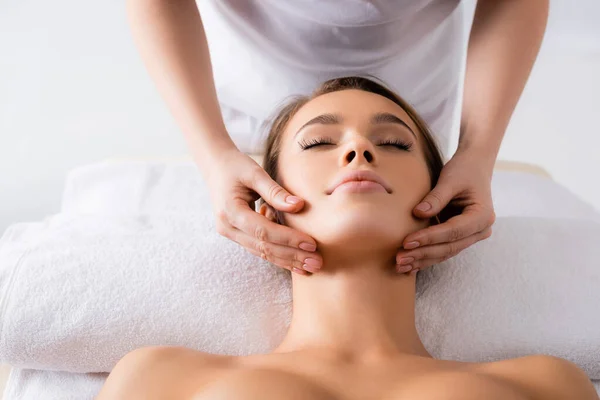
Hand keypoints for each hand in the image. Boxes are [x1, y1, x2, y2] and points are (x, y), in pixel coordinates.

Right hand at [204, 149, 321, 275]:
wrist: (216, 167)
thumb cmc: (236, 166)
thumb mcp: (255, 173)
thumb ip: (275, 191)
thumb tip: (300, 206)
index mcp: (231, 211)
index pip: (263, 230)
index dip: (288, 239)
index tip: (311, 243)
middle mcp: (228, 227)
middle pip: (263, 247)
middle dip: (292, 256)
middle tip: (317, 262)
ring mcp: (231, 234)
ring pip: (262, 253)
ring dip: (287, 261)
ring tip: (311, 267)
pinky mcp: (237, 235)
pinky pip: (259, 249)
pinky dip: (279, 257)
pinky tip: (296, 263)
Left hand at [395, 149, 495, 273]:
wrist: (475, 166)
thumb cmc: (464, 169)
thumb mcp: (450, 179)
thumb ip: (435, 197)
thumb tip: (417, 214)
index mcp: (482, 216)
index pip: (452, 231)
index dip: (428, 238)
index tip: (406, 242)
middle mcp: (480, 230)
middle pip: (449, 247)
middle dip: (423, 254)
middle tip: (400, 259)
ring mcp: (472, 236)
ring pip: (445, 253)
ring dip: (422, 260)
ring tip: (401, 266)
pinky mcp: (460, 237)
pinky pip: (443, 250)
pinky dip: (426, 257)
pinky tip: (410, 266)